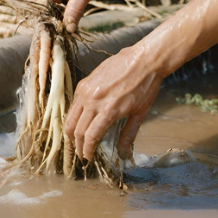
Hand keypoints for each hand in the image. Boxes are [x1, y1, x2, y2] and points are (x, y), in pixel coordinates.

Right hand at [36, 0, 105, 32]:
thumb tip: (68, 29)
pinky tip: (71, 16)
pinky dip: (63, 13)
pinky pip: (55, 8)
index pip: (43, 12)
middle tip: (70, 32)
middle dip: (57, 23)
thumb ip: (75, 10)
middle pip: (45, 13)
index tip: (61, 36)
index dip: (51, 26)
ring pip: (50, 12)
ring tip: (72, 23)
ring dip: (60, 19)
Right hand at [64, 45, 164, 161]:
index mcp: (109, 110)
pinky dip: (74, 115)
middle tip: (81, 153)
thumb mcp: (140, 113)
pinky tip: (80, 121)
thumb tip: (123, 154)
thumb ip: (128, 134)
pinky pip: (74, 103)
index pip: (90, 136)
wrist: (145, 59)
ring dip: (71, 132)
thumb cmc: (146, 86)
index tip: (88, 157)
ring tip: (76, 140)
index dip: (87, 150)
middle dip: (78, 145)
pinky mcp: (85, 82)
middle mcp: (94, 100)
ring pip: (71, 117)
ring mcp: (87, 90)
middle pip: (77, 129)